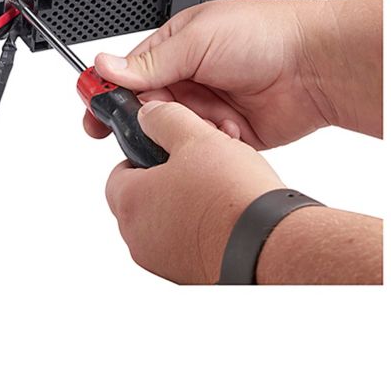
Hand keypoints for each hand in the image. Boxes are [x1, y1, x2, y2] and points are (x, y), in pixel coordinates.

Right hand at [85, 0, 340, 149]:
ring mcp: (207, 107)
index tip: (93, 113)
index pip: (126, 75)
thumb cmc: (266, 34)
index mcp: (174, 48)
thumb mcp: (198, 39)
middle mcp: (188, 78)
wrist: (318, 66)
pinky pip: (203, 149)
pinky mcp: (227, 134)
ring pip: (174, 133)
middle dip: (152, 118)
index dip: (107, 94)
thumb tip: (105, 66)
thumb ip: (150, 61)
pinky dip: (213, 144)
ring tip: (213, 116)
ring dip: (188, 130)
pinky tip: (231, 128)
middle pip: (147, 110)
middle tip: (160, 120)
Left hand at [105, 100, 282, 282]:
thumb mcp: (196, 137)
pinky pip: (187, 245)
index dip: (144, 154)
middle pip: (143, 198)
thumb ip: (164, 119)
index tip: (167, 149)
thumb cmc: (232, 198)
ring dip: (186, 205)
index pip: (119, 171)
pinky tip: (229, 216)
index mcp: (130, 202)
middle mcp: (138, 237)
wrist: (271, 247)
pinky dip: (202, 231)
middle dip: (169, 180)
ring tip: (220, 189)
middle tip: (199, 167)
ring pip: (166, 222)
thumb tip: (150, 115)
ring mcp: (162, 262)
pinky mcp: (188, 277)